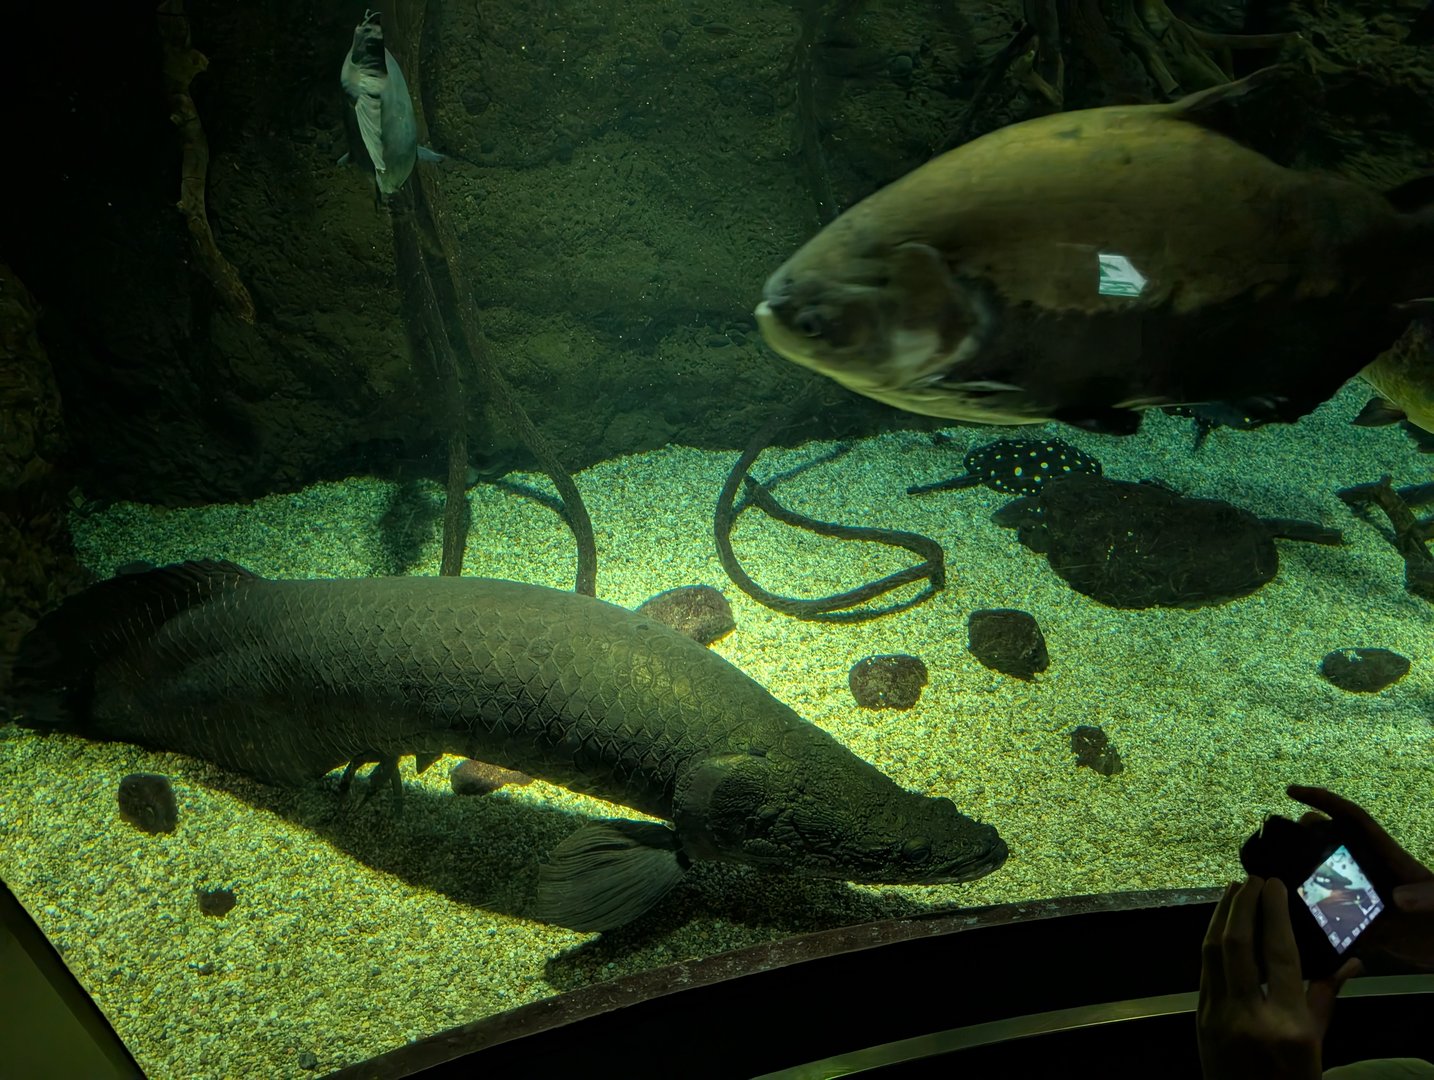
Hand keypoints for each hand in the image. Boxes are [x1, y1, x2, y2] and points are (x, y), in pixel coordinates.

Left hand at [1198, 876, 1359, 1079]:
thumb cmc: (1292, 1078)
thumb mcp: (1316, 1043)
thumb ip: (1326, 997)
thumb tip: (1352, 960)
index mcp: (1288, 1023)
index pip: (1280, 954)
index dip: (1274, 913)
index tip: (1274, 884)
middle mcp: (1250, 1016)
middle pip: (1239, 945)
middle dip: (1242, 905)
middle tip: (1251, 879)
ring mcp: (1219, 1016)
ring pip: (1212, 952)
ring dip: (1220, 915)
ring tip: (1232, 890)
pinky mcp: (1199, 1018)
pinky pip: (1203, 970)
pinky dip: (1211, 941)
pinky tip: (1218, 924)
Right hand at [1287, 785, 1433, 973]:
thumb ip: (1425, 896)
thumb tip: (1395, 898)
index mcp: (1387, 857)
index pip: (1352, 819)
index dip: (1324, 800)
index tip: (1291, 792)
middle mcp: (1370, 873)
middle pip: (1330, 843)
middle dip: (1302, 835)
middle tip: (1276, 841)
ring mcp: (1366, 899)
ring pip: (1326, 879)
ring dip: (1301, 877)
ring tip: (1272, 879)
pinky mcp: (1366, 927)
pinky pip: (1333, 920)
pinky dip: (1314, 921)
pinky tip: (1293, 925)